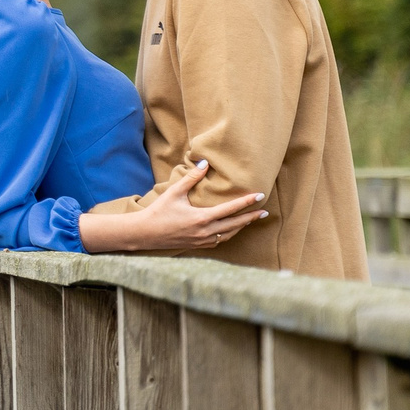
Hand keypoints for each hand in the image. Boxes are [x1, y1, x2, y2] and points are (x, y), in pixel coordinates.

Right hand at [128, 158, 264, 252]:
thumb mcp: (174, 193)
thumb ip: (191, 178)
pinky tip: (231, 229)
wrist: (145, 233)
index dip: (246, 202)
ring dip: (241, 227)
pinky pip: (219, 240)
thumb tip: (204, 164)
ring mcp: (202, 241)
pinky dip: (229, 234)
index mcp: (202, 218)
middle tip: (264, 212)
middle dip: (251, 218)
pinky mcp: (198, 246)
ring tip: (251, 220)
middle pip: (235, 224)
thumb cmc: (158, 211)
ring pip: (229, 234)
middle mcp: (205, 231)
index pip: (231, 209)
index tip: (259, 196)